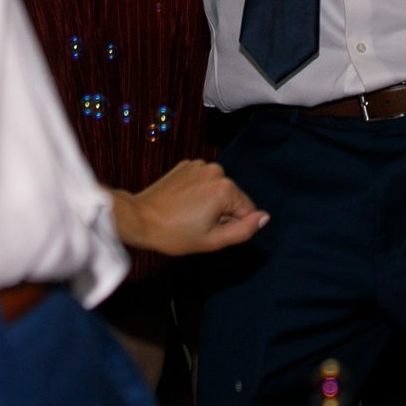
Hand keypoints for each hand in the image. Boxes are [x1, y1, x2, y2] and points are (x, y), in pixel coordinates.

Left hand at [112, 160, 268, 254]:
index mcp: (225, 188)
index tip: (210, 231)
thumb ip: (244, 230)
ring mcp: (199, 165)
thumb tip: (265, 217)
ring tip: (188, 215)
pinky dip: (198, 191)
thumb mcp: (213, 241)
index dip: (232, 226)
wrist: (140, 219)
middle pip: (233, 197)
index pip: (247, 210)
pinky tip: (182, 203)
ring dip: (210, 202)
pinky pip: (203, 180)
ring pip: (218, 189)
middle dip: (222, 213)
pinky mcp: (186, 164)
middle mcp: (216, 170)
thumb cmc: (175, 234)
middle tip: (198, 226)